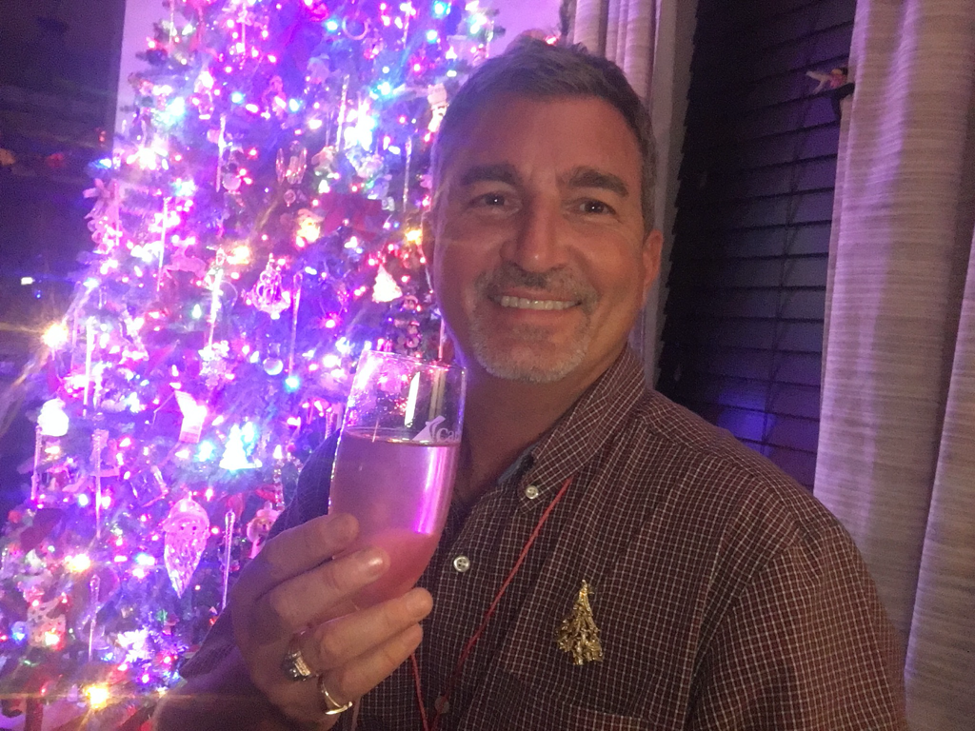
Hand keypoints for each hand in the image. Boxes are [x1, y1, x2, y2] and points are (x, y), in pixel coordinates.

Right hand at [229, 513, 432, 727]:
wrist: (272, 691)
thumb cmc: (295, 618)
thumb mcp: (292, 585)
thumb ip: (319, 558)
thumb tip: (376, 515)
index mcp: (252, 593)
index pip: (274, 561)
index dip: (310, 540)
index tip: (351, 522)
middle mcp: (259, 635)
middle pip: (289, 607)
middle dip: (335, 580)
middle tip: (380, 559)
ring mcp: (282, 675)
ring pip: (327, 646)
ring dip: (379, 619)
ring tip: (421, 599)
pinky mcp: (311, 705)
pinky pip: (351, 681)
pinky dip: (387, 655)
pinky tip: (413, 631)